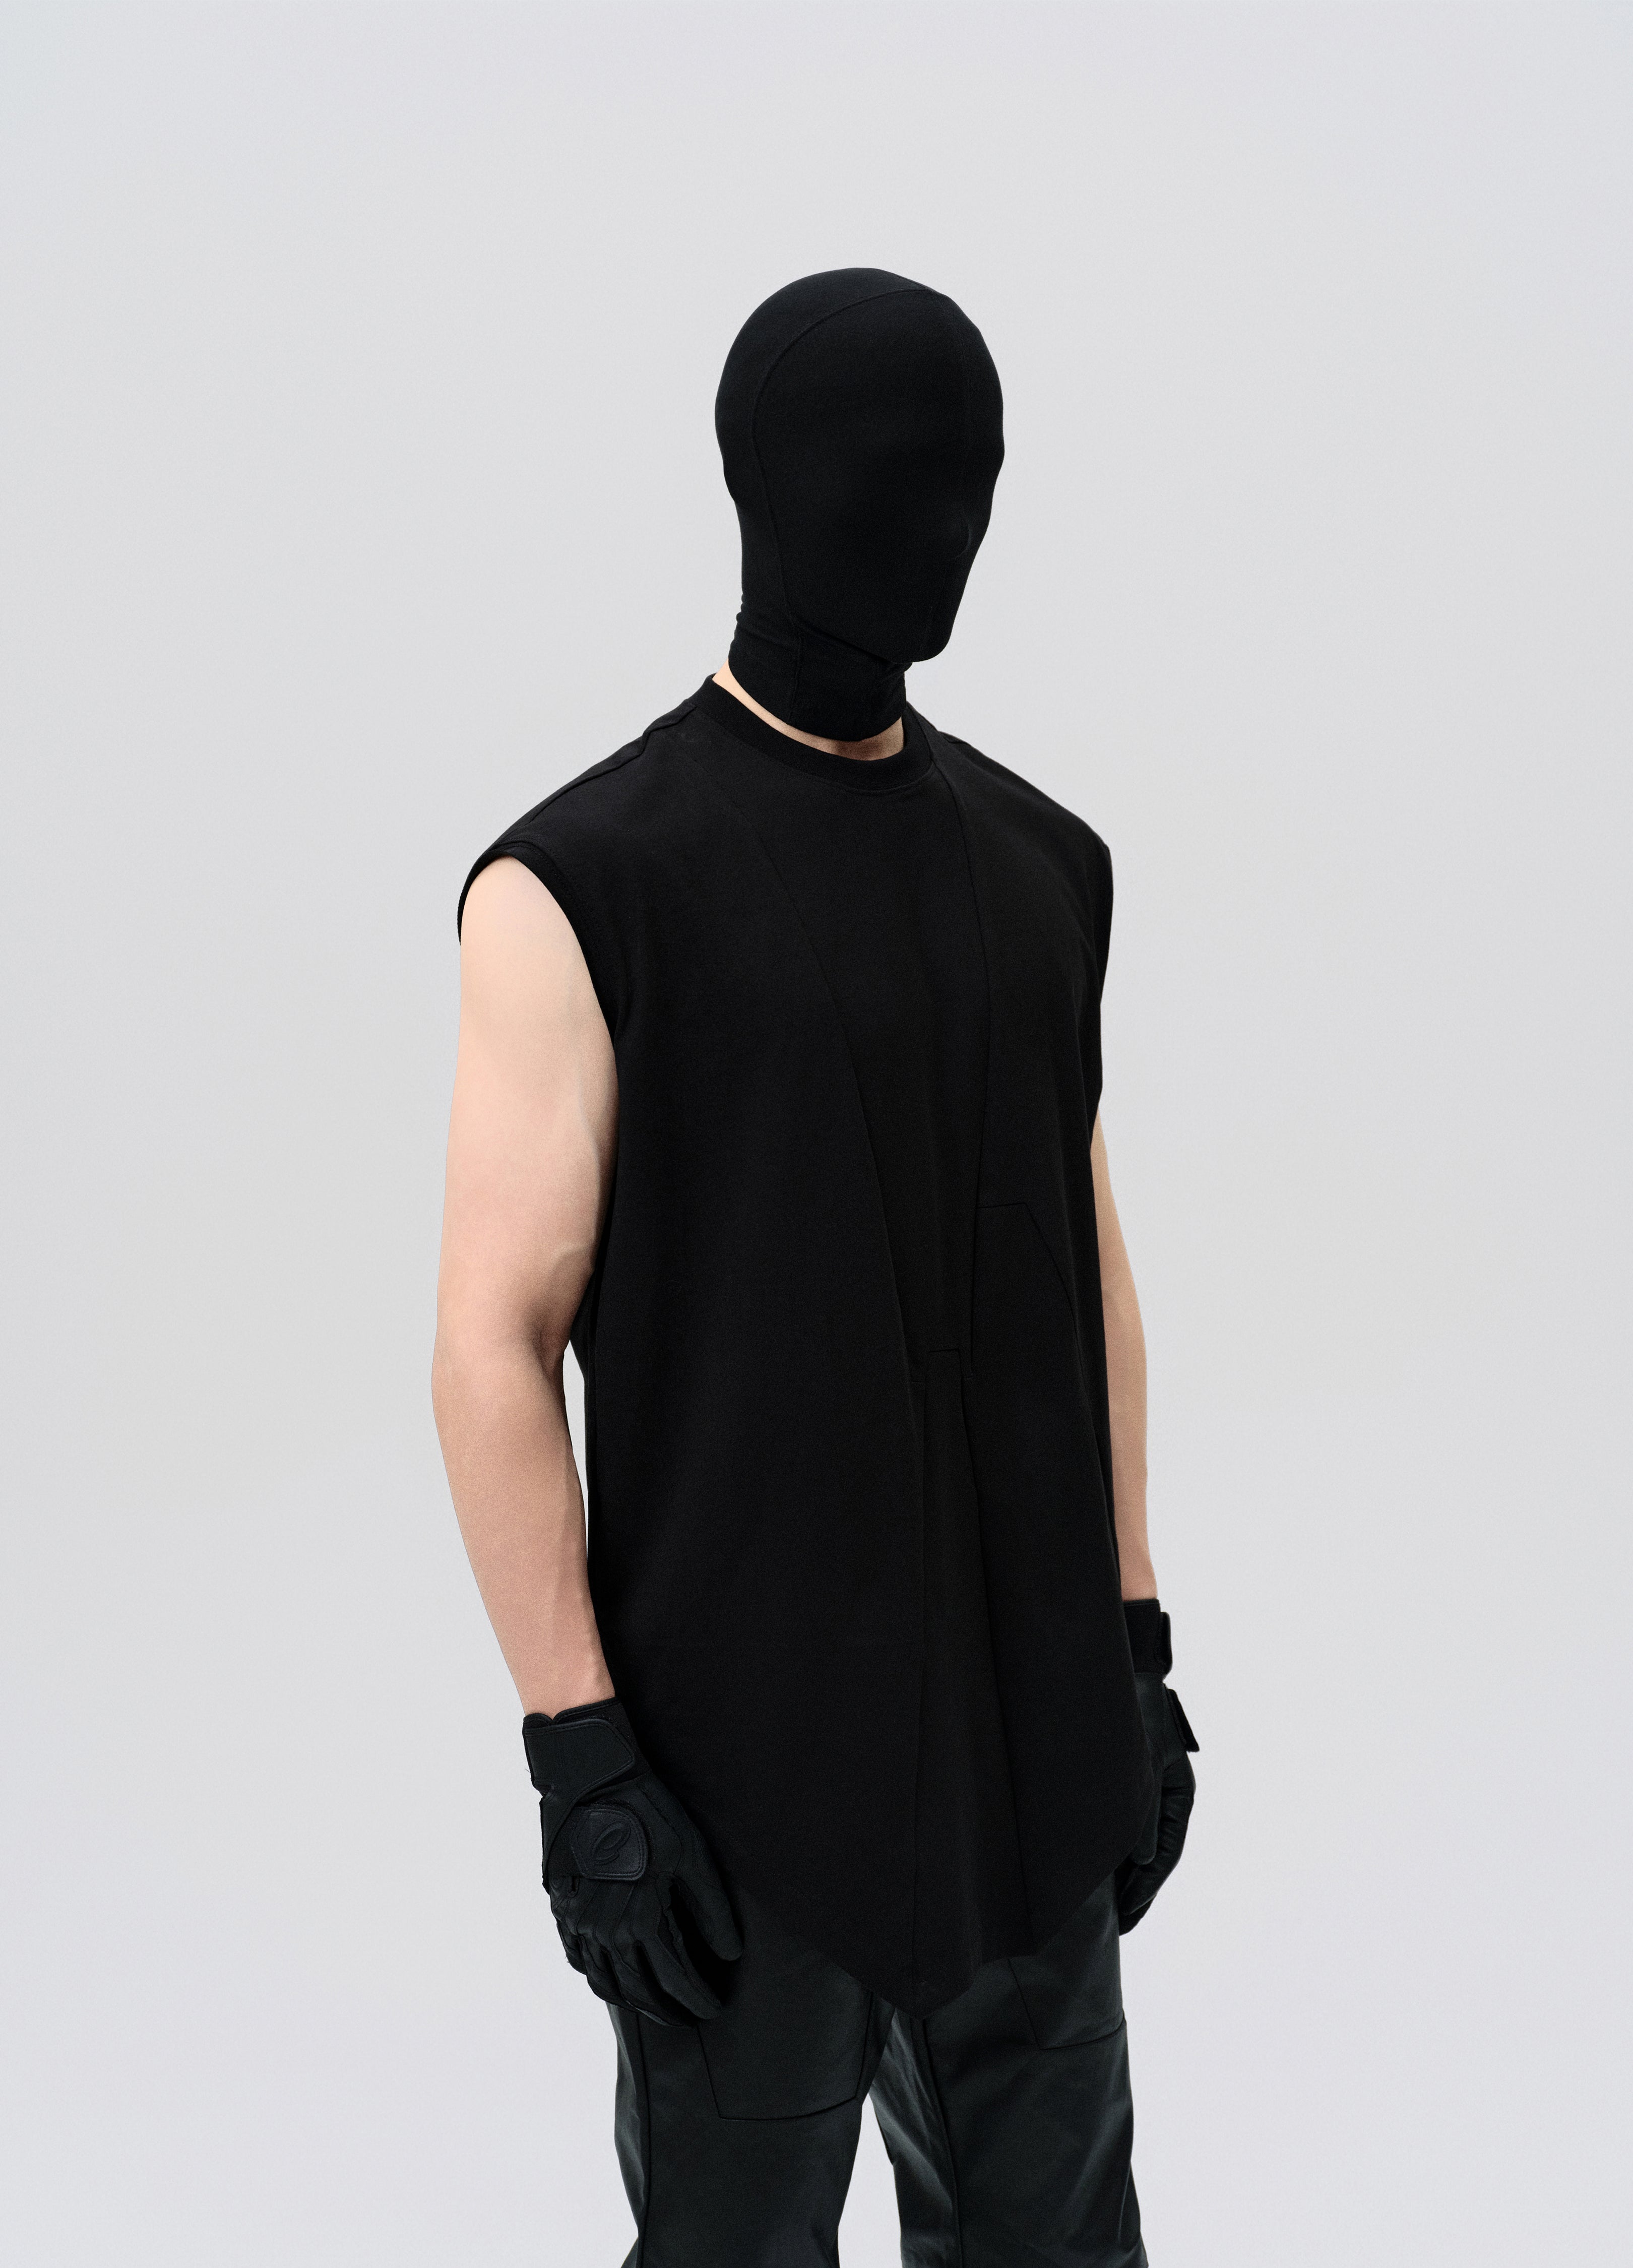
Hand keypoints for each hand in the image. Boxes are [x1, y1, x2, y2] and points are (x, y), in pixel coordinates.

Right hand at [523, 1699, 742, 2024]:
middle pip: (640, 1990)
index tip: (716, 2007)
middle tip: (689, 2018)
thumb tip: (730, 1955)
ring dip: (633, 2001)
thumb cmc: (651, 1814)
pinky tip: (614, 1979)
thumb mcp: (693, 1856)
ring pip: (606, 1983)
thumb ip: (711, 1911)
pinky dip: (599, 1978)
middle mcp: (605, 1932)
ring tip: (656, 2006)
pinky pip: (579, 1960)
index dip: (699, 1998)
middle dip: (668, 2010)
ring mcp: (578, 1924)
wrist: (593, 1780)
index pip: (676, 1979)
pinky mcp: (562, 1910)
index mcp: (641, 1920)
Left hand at [1115, 1610, 1198, 1933]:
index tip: (1129, 1920)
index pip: (1167, 1853)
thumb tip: (1145, 1862)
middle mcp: (1164, 1792)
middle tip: (1122, 1925)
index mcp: (1178, 1792)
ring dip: (1125, 1872)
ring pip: (1138, 1840)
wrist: (1119, 1669)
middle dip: (1138, 1889)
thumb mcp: (1140, 1765)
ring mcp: (1146, 1785)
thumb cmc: (1131, 1712)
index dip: (1148, 1890)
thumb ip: (1142, 1814)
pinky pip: (1123, 1822)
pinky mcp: (1125, 1778)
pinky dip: (1114, 1846)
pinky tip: (1096, 1864)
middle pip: (1155, 1852)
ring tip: (1109, 1907)